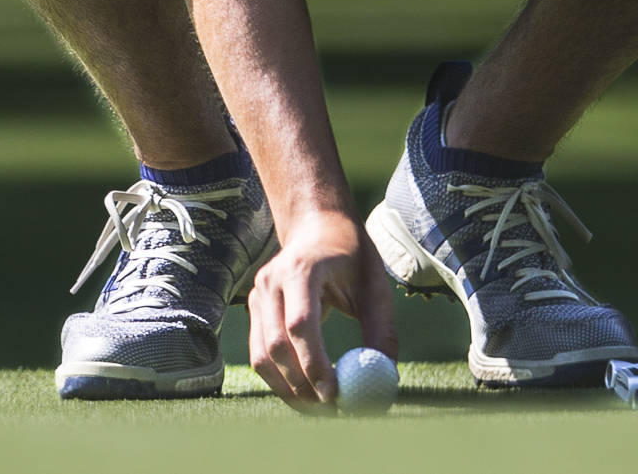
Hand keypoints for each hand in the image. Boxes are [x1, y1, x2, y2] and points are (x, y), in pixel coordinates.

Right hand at [246, 208, 398, 410]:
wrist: (317, 226)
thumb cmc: (351, 256)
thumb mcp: (374, 286)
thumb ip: (381, 330)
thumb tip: (384, 377)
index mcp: (302, 268)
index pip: (301, 324)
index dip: (315, 363)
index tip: (335, 394)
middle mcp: (272, 280)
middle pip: (277, 345)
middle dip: (302, 385)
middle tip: (330, 410)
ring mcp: (257, 294)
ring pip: (262, 355)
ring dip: (288, 389)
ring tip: (319, 408)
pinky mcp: (253, 309)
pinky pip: (259, 353)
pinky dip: (279, 378)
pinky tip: (304, 391)